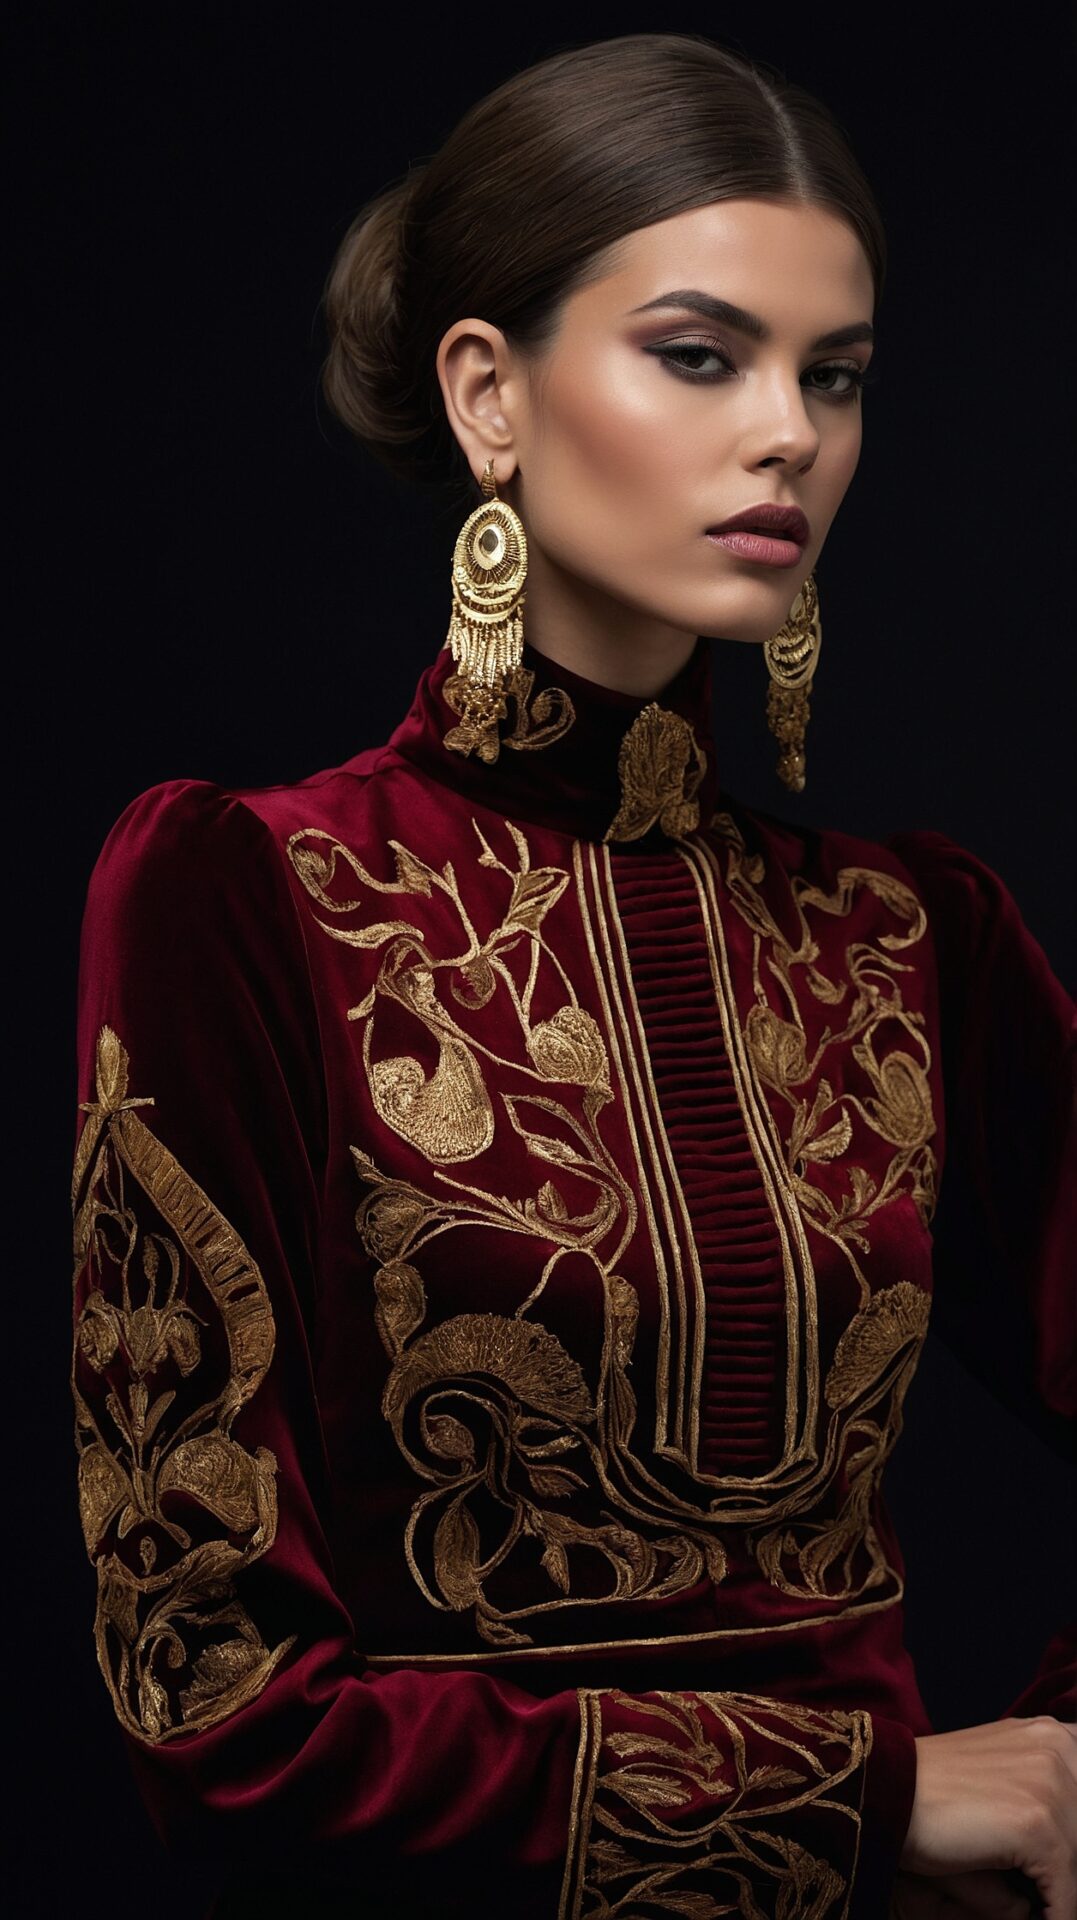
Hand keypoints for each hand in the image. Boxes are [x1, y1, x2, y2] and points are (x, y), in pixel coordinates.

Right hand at [900, 1716, 1076, 1919]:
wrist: (886, 1792)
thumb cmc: (938, 1792)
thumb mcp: (1003, 1772)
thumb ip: (1044, 1788)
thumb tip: (1069, 1861)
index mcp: (1053, 1736)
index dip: (1073, 1829)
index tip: (1061, 1862)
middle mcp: (1058, 1749)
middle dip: (1069, 1866)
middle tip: (1048, 1884)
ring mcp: (1051, 1786)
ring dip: (1061, 1892)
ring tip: (1041, 1904)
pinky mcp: (1038, 1827)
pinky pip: (1065, 1896)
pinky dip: (1054, 1915)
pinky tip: (1036, 1916)